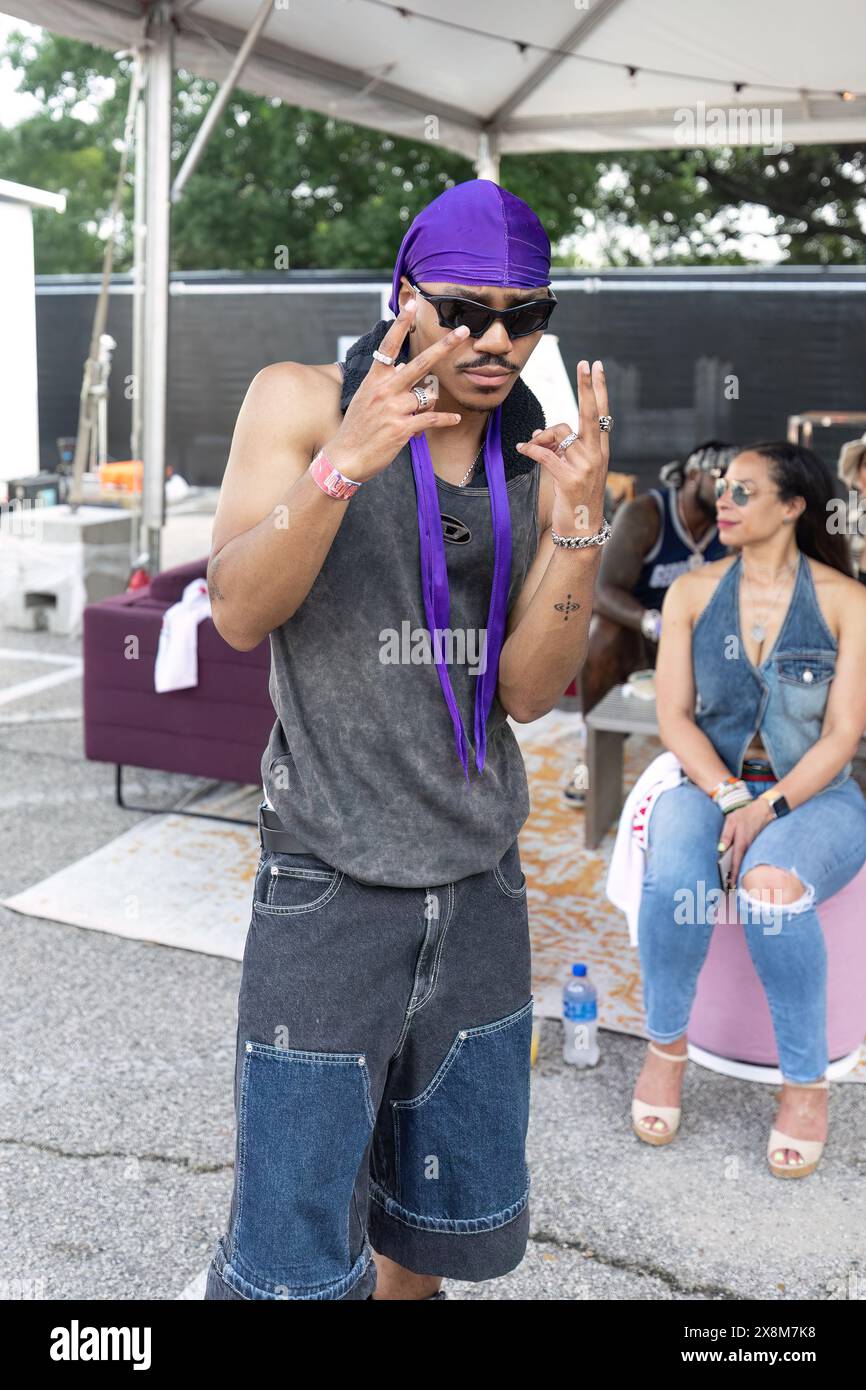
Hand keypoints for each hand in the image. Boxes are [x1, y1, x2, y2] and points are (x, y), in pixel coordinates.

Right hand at [321, 300, 467, 482]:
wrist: (345, 458)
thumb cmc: (356, 429)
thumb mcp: (365, 399)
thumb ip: (386, 382)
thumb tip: (403, 369)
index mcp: (375, 379)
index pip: (389, 346)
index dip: (400, 324)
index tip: (411, 304)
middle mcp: (385, 390)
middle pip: (421, 363)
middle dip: (444, 346)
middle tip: (464, 330)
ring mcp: (394, 409)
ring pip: (428, 397)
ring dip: (429, 405)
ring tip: (415, 416)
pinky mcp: (403, 428)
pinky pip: (432, 419)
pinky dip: (446, 419)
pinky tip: (455, 419)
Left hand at [514, 359, 609, 536]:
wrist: (583, 529)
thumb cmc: (576, 498)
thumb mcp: (571, 470)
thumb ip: (559, 449)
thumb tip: (537, 433)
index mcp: (600, 450)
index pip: (600, 413)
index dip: (598, 389)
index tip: (597, 366)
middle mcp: (596, 454)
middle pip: (591, 413)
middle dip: (588, 386)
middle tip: (586, 362)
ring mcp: (585, 466)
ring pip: (560, 432)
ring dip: (541, 436)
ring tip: (532, 445)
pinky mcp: (569, 479)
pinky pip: (546, 455)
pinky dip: (531, 449)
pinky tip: (522, 448)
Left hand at [718, 797, 772, 885]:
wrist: (764, 810)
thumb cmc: (745, 814)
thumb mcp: (731, 821)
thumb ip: (726, 835)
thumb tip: (720, 849)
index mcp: (741, 843)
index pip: (736, 863)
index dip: (733, 875)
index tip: (730, 886)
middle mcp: (748, 848)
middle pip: (741, 866)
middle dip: (736, 878)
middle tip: (730, 890)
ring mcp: (753, 847)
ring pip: (745, 862)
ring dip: (740, 872)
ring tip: (732, 885)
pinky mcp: (754, 845)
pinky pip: (747, 857)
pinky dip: (743, 864)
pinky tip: (738, 870)